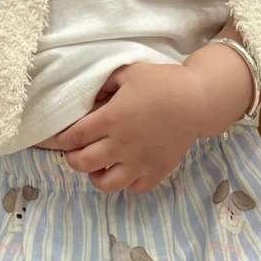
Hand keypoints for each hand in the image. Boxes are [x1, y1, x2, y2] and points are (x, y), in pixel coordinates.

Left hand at [53, 62, 207, 193]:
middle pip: (84, 163)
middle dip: (73, 159)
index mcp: (112, 118)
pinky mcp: (155, 172)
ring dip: (96, 177)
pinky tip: (126, 173)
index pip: (76, 135)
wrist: (196, 101)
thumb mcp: (129, 73)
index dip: (65, 139)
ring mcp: (138, 162)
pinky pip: (134, 188)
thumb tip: (91, 98)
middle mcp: (121, 145)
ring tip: (98, 169)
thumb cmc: (162, 83)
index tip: (64, 138)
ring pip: (106, 184)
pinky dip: (126, 184)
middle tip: (76, 153)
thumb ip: (105, 85)